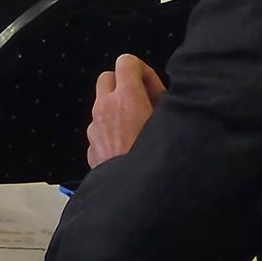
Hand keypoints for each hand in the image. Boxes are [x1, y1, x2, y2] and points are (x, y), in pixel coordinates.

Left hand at [85, 53, 165, 167]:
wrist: (136, 199)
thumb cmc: (158, 163)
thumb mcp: (171, 127)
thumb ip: (165, 106)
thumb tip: (162, 98)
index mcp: (126, 99)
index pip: (126, 61)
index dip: (144, 72)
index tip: (156, 90)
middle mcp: (105, 108)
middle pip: (108, 77)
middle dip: (126, 85)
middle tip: (146, 105)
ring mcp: (94, 127)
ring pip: (102, 104)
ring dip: (118, 109)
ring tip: (141, 131)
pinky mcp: (90, 147)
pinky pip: (100, 129)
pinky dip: (112, 131)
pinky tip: (130, 149)